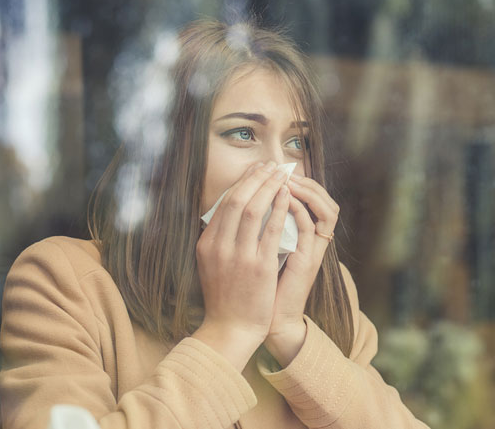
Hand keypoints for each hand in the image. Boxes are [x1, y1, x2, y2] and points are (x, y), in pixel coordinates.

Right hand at [193, 161, 290, 370]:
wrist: (230, 329)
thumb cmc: (224, 298)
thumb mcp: (211, 265)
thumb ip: (218, 240)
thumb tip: (227, 214)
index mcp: (207, 244)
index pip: (224, 204)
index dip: (241, 183)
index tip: (255, 171)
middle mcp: (219, 247)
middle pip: (237, 200)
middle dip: (255, 178)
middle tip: (270, 165)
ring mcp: (239, 256)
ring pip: (253, 209)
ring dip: (268, 187)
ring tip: (281, 174)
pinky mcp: (259, 267)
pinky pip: (271, 230)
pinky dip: (279, 209)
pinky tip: (287, 196)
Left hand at [264, 173, 339, 365]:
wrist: (268, 320)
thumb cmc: (261, 288)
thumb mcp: (261, 252)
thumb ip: (261, 230)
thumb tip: (243, 204)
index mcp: (303, 238)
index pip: (312, 201)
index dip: (298, 183)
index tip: (274, 170)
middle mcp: (313, 243)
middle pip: (325, 200)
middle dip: (305, 181)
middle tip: (282, 168)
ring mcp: (313, 252)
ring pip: (326, 210)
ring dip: (307, 191)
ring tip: (287, 178)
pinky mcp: (308, 261)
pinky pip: (311, 228)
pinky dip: (299, 210)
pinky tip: (285, 198)